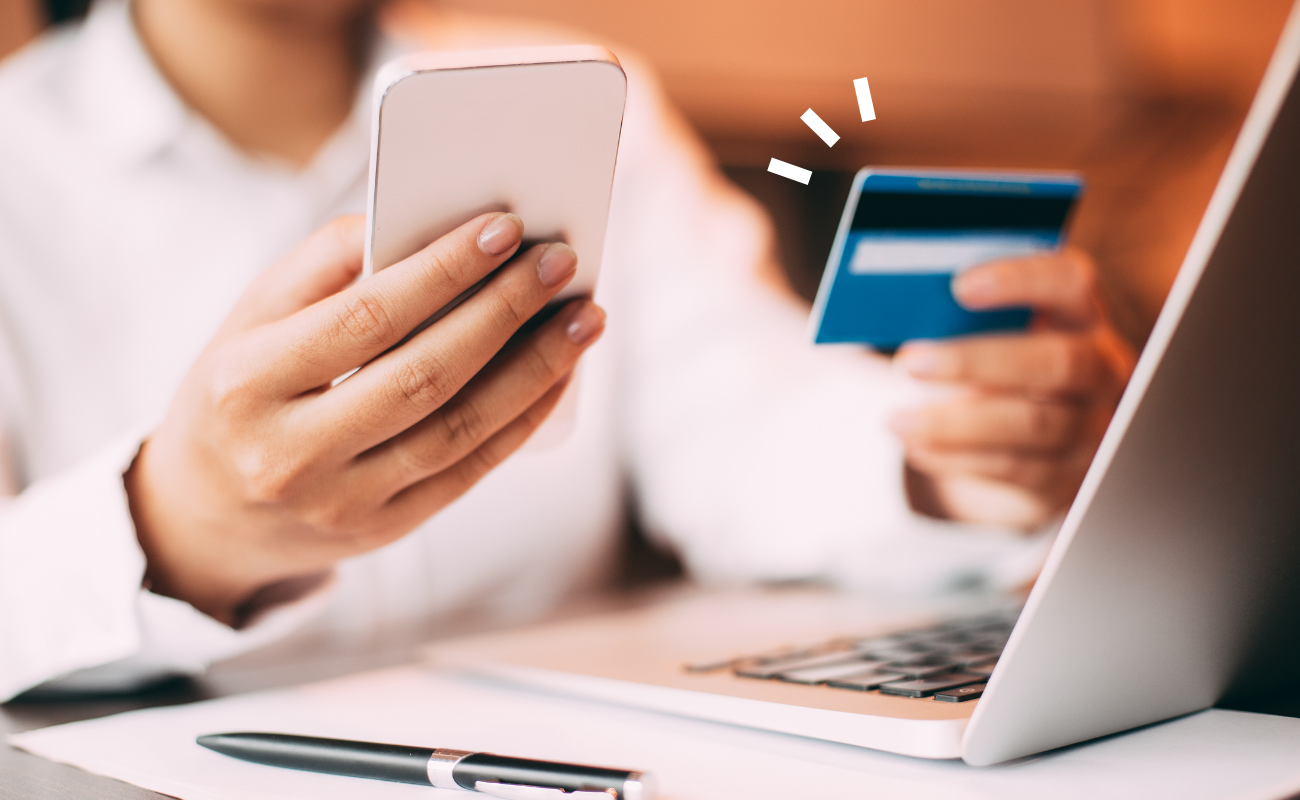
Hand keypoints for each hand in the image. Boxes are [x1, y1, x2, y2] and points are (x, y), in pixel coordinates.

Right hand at [125, 212, 604, 624]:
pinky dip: (524, 418)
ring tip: (585, 316)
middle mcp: (292, 453)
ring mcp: (342, 502)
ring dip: (536, 368)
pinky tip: (560, 374)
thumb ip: (325, 264)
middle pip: (425, 376)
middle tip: (562, 263)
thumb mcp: (249, 319)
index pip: (366, 318)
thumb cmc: (238, 391)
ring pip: (460, 429)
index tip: (507, 227)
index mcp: (248, 382)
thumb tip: (424, 222)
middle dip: (505, 313)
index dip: (444, 271)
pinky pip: (470, 470)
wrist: (205, 517)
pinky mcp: (384, 531)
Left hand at [890, 247, 1135, 529]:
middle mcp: (1101, 368)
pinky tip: (917, 447)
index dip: (1021, 280)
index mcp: (1082, 316)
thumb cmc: (1002, 364)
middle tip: (909, 363)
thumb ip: (965, 319)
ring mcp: (1092, 426)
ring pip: (1032, 424)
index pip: (1070, 282)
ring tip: (897, 420)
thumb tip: (905, 314)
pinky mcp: (1068, 476)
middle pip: (1057, 361)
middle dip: (976, 362)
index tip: (959, 286)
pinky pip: (1015, 468)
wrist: (1038, 441)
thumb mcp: (994, 335)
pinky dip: (958, 458)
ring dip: (955, 424)